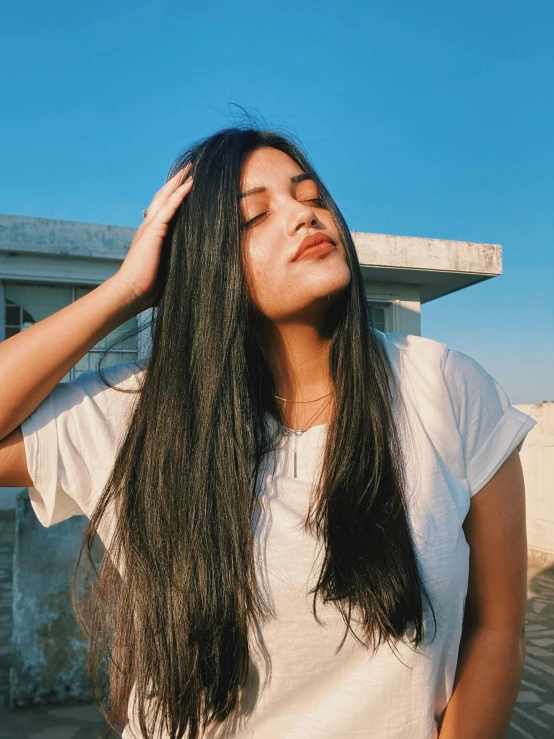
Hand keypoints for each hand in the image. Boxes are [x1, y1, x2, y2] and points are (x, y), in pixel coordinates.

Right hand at [115, 162, 193, 311]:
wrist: (131, 292)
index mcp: (151, 236)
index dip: (174, 196)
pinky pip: (169, 207)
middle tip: (188, 169)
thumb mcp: (165, 271)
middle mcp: (148, 227)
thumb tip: (191, 270)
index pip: (164, 210)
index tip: (186, 185)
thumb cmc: (147, 289)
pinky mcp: (154, 231)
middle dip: (175, 182)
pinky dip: (179, 194)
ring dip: (178, 182)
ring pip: (165, 197)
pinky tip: (189, 184)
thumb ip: (172, 264)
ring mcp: (150, 227)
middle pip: (163, 198)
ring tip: (190, 170)